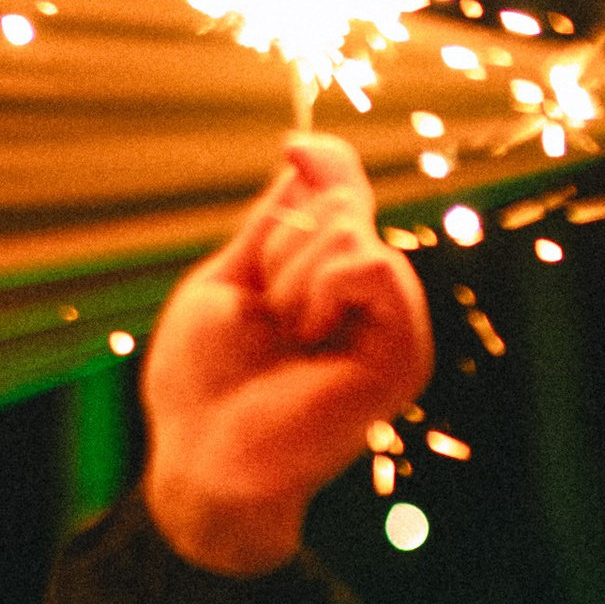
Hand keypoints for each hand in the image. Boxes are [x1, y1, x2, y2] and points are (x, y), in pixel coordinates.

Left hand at [140, 134, 432, 574]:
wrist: (202, 457)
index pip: (346, 201)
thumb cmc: (202, 384)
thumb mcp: (229, 281)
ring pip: (355, 236)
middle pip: (345, 208)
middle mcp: (368, 305)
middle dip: (285, 241)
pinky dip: (322, 288)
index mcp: (329, 288)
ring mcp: (392, 328)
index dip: (328, 165)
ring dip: (293, 275)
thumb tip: (308, 153)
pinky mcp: (402, 352)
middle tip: (267, 312)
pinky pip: (374, 267)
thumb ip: (274, 223)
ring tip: (283, 334)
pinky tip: (305, 334)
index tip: (293, 147)